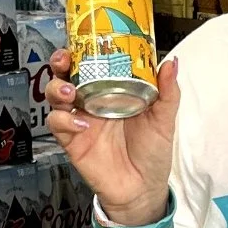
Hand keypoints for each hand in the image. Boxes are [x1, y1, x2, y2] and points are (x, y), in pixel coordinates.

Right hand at [46, 48, 179, 225]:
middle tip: (65, 59)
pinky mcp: (72, 140)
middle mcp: (92, 102)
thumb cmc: (152, 154)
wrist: (143, 190)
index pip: (92, 63)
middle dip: (61, 62)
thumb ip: (167, 92)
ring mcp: (80, 120)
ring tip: (70, 91)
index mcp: (112, 91)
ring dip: (57, 88)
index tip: (85, 38)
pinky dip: (65, 120)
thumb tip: (171, 62)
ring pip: (56, 95)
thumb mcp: (164, 120)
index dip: (83, 48)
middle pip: (67, 73)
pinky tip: (80, 123)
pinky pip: (58, 124)